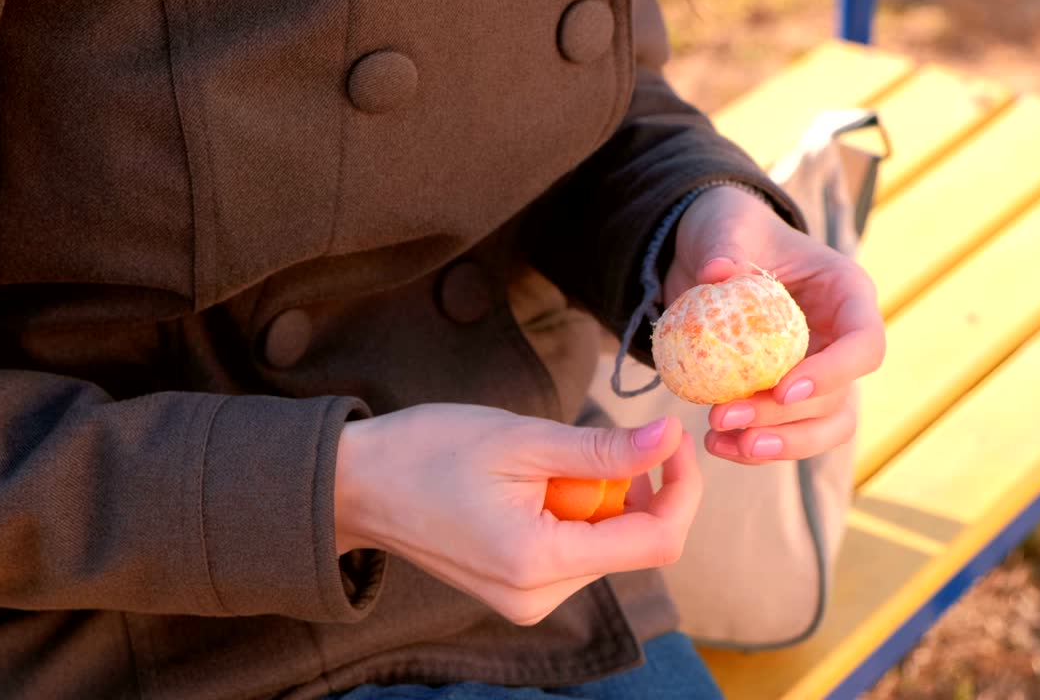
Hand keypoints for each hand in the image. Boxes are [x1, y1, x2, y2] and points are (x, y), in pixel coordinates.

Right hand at [332, 404, 699, 625]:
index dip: (681, 488)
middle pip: (633, 545)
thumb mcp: (523, 439)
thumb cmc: (428, 452)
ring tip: (542, 466)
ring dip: (597, 499)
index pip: (656, 542)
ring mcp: (526, 601)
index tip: (669, 438)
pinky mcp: (518, 592)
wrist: (358, 484)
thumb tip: (669, 439)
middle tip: (590, 442)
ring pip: (605, 547)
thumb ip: (603, 450)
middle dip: (631, 489)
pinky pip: (575, 553)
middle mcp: (537, 598)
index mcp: (539, 563)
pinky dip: (573, 514)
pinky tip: (533, 488)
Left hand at [664, 185, 885, 463]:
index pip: (864, 344)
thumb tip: (717, 272)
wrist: (706, 254)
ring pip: (820, 428)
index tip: (782, 388)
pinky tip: (713, 445)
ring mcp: (816, 372)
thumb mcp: (726, 226)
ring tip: (721, 442)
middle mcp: (840, 341)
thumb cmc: (731, 230)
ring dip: (776, 445)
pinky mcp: (783, 395)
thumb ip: (726, 245)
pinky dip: (751, 447)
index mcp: (847, 295)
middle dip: (786, 418)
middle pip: (838, 399)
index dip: (833, 373)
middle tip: (725, 417)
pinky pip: (781, 433)